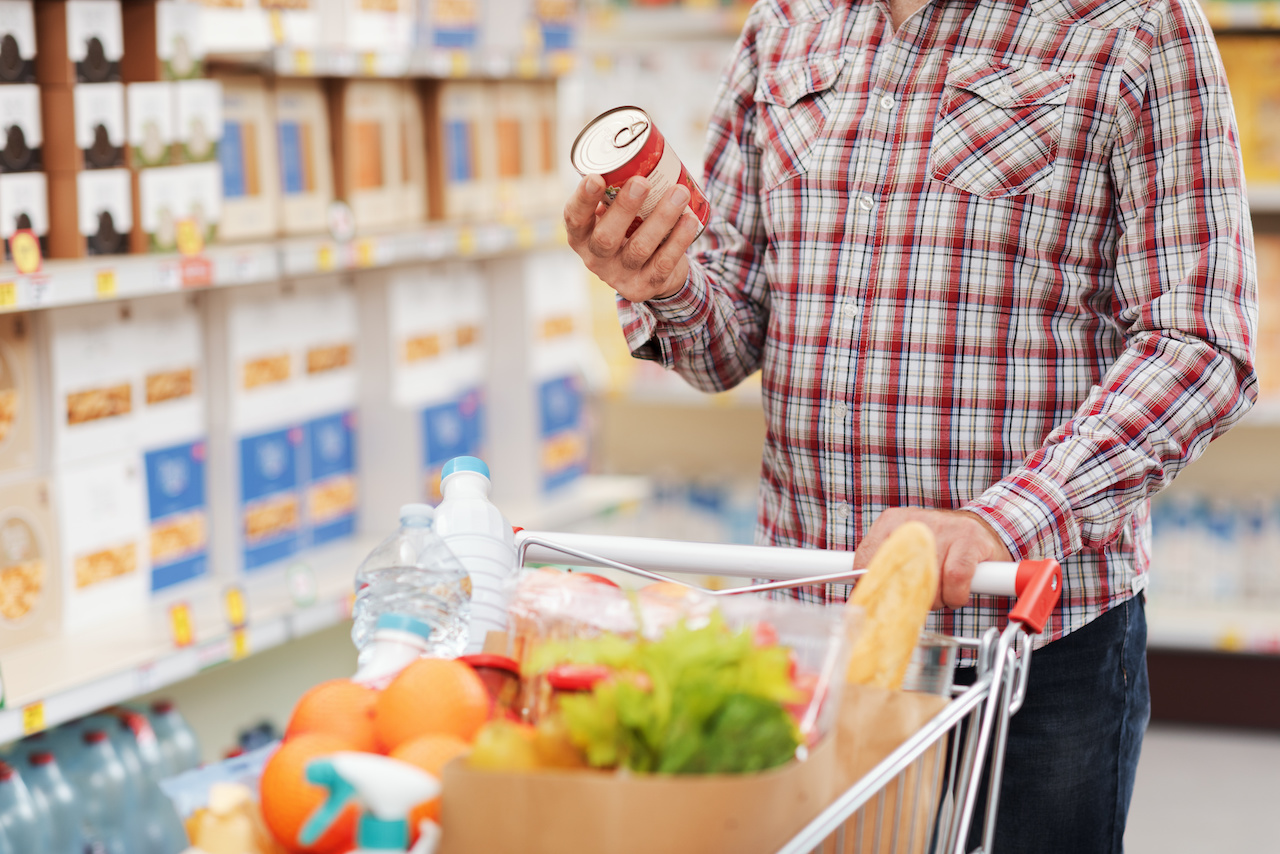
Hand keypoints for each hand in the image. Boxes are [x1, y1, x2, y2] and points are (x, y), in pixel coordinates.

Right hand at [563, 174, 702, 302]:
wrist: (648, 273)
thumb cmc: (628, 230)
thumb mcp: (613, 215)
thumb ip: (616, 192)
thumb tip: (638, 150)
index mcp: (581, 237)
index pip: (574, 218)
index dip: (583, 199)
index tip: (596, 177)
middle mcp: (596, 259)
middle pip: (606, 237)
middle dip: (624, 208)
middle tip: (642, 182)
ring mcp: (621, 276)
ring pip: (639, 248)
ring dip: (662, 218)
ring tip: (679, 192)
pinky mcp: (646, 286)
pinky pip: (664, 262)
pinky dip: (679, 239)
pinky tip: (690, 219)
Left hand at [853, 508, 1013, 608]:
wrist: (983, 531)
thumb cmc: (940, 549)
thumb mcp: (906, 550)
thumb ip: (884, 568)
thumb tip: (862, 595)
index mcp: (891, 522)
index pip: (864, 559)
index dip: (873, 586)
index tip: (882, 599)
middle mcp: (914, 522)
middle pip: (897, 575)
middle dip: (909, 595)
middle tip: (921, 595)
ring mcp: (943, 527)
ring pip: (927, 580)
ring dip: (937, 598)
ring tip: (943, 589)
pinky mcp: (969, 538)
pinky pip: (955, 579)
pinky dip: (956, 594)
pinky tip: (958, 590)